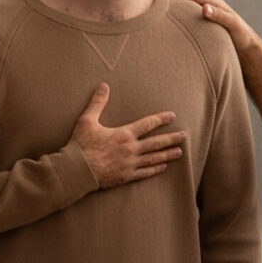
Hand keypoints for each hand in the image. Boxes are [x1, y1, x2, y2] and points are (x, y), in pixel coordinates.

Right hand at [71, 83, 186, 187]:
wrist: (76, 171)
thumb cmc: (81, 145)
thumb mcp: (87, 120)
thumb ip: (97, 103)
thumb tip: (103, 86)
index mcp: (124, 135)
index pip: (147, 124)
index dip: (160, 119)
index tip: (172, 116)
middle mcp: (131, 149)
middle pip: (156, 143)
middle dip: (171, 138)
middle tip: (184, 136)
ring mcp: (130, 164)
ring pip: (154, 159)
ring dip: (167, 154)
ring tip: (179, 152)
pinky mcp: (126, 176)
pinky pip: (145, 173)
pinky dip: (155, 169)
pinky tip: (163, 167)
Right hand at [160, 0, 259, 55]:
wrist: (249, 51)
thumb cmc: (243, 38)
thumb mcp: (233, 26)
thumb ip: (220, 16)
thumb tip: (204, 7)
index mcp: (214, 5)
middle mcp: (210, 9)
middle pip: (187, 0)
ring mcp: (207, 18)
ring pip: (187, 10)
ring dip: (175, 7)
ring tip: (160, 8)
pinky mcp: (206, 28)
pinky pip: (189, 20)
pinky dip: (180, 19)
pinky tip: (172, 24)